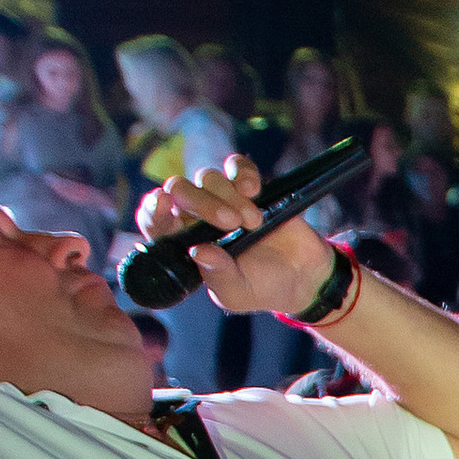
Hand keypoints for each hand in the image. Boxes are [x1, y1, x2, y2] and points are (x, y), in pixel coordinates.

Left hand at [133, 156, 330, 316]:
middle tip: (230, 222)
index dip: (154, 209)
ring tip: (254, 222)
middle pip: (179, 190)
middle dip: (201, 203)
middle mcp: (197, 217)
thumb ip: (217, 276)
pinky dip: (242, 173)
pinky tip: (254, 191)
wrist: (304, 277)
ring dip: (229, 197)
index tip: (162, 202)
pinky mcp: (247, 185)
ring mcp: (222, 198)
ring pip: (208, 177)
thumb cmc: (263, 288)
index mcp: (185, 243)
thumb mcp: (238, 293)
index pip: (156, 220)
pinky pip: (235, 165)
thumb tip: (198, 252)